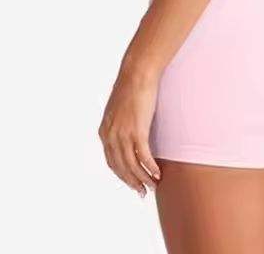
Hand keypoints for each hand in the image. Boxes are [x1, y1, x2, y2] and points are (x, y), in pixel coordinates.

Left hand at [98, 69, 160, 197]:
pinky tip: (158, 173)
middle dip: (132, 182)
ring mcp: (123, 134)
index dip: (122, 175)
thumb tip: (128, 126)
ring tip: (153, 186)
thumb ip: (121, 122)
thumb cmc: (132, 85)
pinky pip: (143, 155)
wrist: (137, 71)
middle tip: (142, 192)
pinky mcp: (137, 130)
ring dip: (143, 178)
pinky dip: (150, 167)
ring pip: (132, 165)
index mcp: (104, 131)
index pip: (112, 161)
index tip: (132, 183)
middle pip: (120, 167)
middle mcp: (110, 135)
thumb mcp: (120, 108)